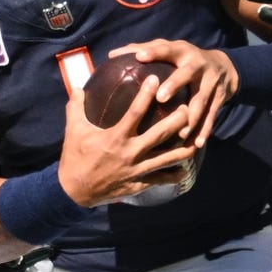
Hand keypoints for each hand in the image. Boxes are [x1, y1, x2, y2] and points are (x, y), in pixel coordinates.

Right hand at [58, 75, 195, 206]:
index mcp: (115, 137)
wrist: (74, 192)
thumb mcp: (73, 131)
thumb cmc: (75, 158)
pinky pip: (160, 179)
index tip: (155, 79)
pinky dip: (174, 175)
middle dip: (177, 120)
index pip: (135, 112)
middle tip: (188, 107)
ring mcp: (136, 170)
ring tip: (197, 139)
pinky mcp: (138, 184)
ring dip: (183, 148)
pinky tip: (185, 170)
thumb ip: (76, 107)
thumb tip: (77, 87)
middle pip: (160, 134)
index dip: (146, 94)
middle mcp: (130, 153)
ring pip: (167, 158)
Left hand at [109, 39, 236, 148]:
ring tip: (180, 133)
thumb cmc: (184, 59)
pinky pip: (212, 115)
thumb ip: (143, 50)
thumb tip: (112, 55)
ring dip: (191, 117)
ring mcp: (211, 81)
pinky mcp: (219, 97)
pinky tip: (197, 144)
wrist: (225, 67)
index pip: (165, 49)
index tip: (139, 57)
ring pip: (200, 100)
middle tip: (160, 97)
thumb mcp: (169, 50)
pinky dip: (205, 130)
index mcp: (181, 51)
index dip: (153, 52)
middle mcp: (197, 64)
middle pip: (186, 73)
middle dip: (175, 84)